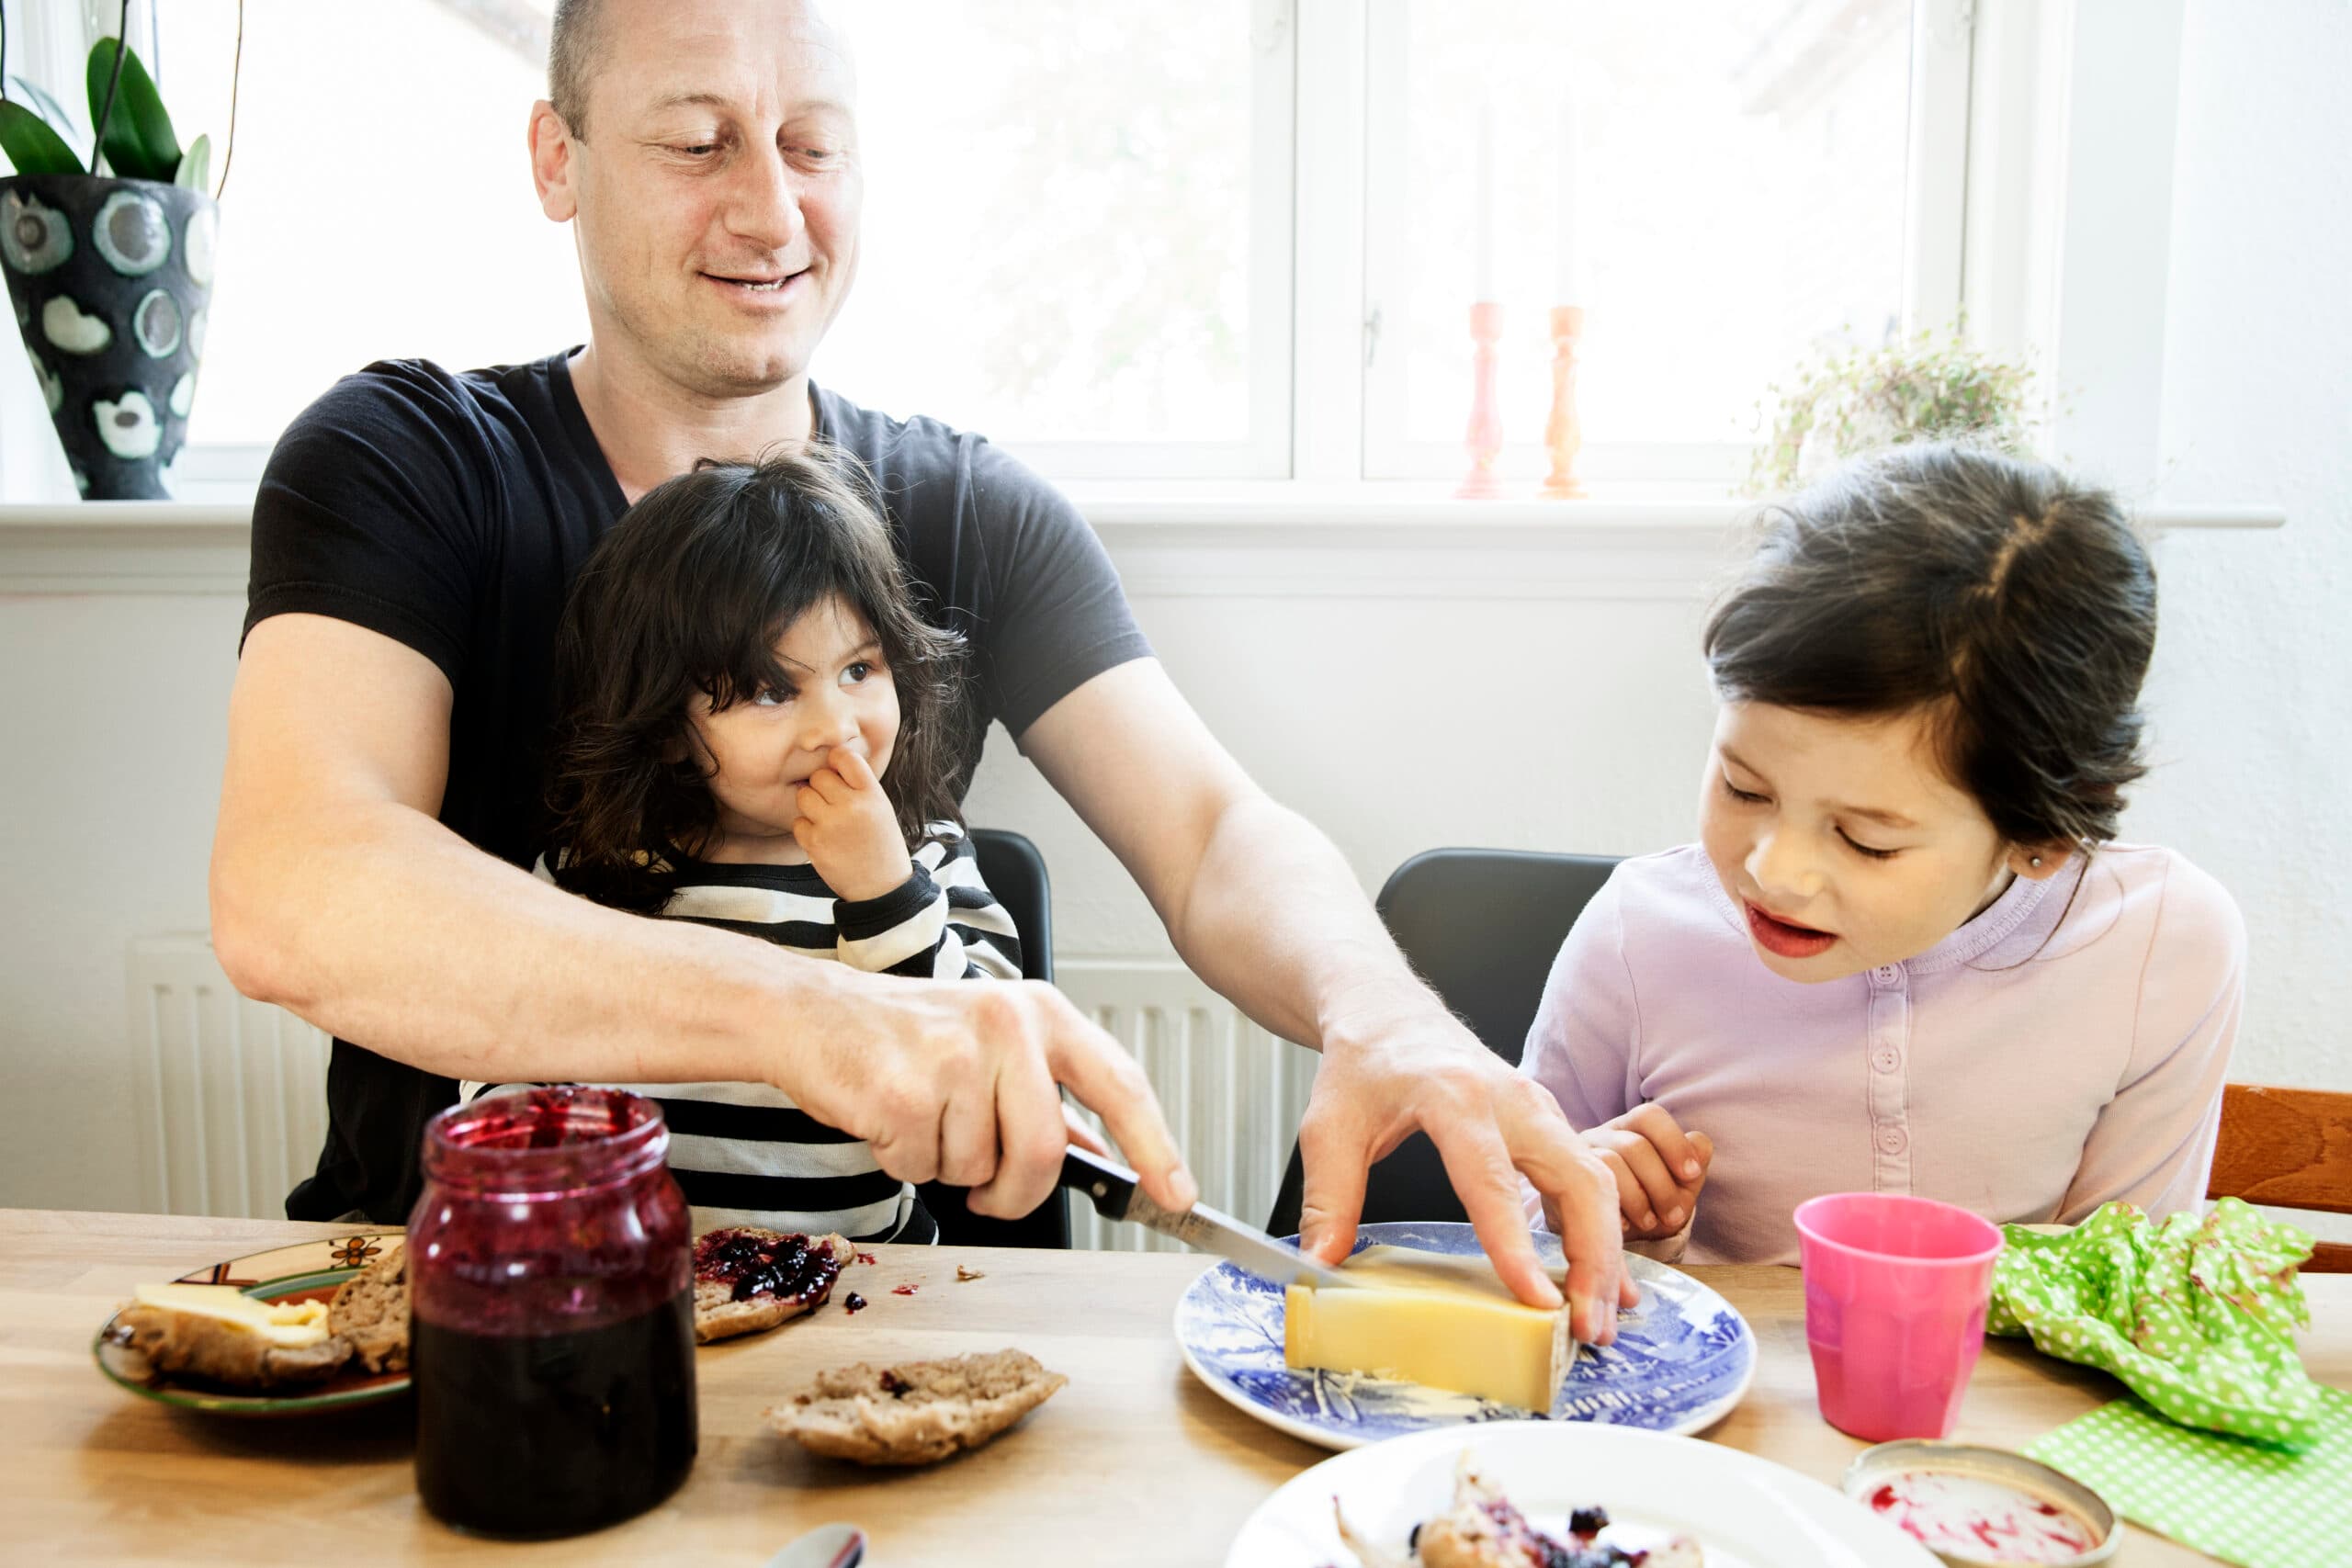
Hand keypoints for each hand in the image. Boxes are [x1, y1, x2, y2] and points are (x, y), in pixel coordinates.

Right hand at [780, 969, 1197, 1222]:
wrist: (809, 1014)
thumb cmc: (903, 1033)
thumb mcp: (991, 1044)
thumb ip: (1049, 1096)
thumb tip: (1102, 1153)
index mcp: (1040, 1011)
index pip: (1120, 1083)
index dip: (1155, 1145)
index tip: (1178, 1193)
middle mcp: (1007, 1025)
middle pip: (1045, 1152)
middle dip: (1016, 1193)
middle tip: (987, 1191)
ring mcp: (955, 1055)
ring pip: (981, 1168)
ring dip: (951, 1170)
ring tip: (923, 1120)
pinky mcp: (903, 1090)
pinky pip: (925, 1170)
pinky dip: (906, 1164)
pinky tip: (889, 1119)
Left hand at [793, 746, 913, 901]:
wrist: (881, 887)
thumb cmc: (881, 844)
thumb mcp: (882, 808)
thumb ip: (859, 787)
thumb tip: (828, 765)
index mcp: (872, 795)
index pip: (846, 757)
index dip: (836, 760)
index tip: (837, 770)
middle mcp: (851, 806)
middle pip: (819, 776)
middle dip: (822, 787)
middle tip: (832, 802)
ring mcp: (830, 825)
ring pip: (804, 796)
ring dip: (811, 805)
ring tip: (826, 819)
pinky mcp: (814, 844)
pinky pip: (798, 822)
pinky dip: (806, 829)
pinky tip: (822, 837)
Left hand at [1294, 982, 1633, 1341]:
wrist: (1388, 1015)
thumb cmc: (1362, 1068)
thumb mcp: (1329, 1127)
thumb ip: (1329, 1196)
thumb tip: (1320, 1264)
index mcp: (1454, 1097)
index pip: (1492, 1180)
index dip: (1515, 1245)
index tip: (1538, 1301)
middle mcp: (1512, 1100)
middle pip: (1578, 1179)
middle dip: (1594, 1258)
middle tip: (1588, 1330)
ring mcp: (1540, 1109)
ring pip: (1599, 1181)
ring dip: (1608, 1253)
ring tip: (1602, 1323)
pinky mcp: (1550, 1123)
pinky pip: (1593, 1179)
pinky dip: (1605, 1232)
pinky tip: (1608, 1283)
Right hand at [1579, 1105, 1712, 1241]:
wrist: (1616, 1237)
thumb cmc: (1650, 1205)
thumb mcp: (1678, 1189)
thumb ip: (1693, 1166)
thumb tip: (1699, 1143)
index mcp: (1632, 1129)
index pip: (1649, 1116)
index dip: (1674, 1143)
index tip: (1692, 1174)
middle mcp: (1603, 1136)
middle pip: (1634, 1146)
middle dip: (1661, 1184)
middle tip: (1673, 1215)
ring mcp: (1580, 1156)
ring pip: (1610, 1163)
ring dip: (1638, 1199)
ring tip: (1650, 1222)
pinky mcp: (1566, 1181)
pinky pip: (1587, 1187)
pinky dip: (1614, 1209)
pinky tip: (1626, 1225)